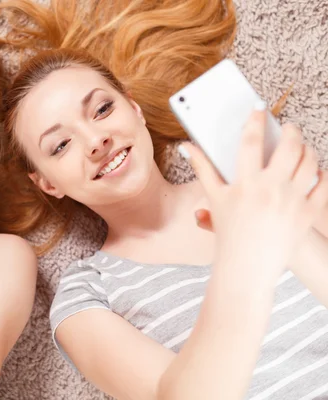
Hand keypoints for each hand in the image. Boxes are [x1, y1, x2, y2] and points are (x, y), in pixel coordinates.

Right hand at [181, 102, 327, 280]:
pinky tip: (313, 168)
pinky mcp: (309, 213)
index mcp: (245, 184)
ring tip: (299, 146)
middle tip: (286, 126)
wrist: (248, 266)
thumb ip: (202, 168)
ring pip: (309, 161)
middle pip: (288, 146)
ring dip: (306, 148)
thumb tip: (187, 146)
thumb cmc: (229, 232)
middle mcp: (271, 190)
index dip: (255, 121)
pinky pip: (323, 184)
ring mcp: (293, 201)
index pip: (251, 142)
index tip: (258, 109)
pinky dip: (320, 172)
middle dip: (289, 130)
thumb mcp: (214, 198)